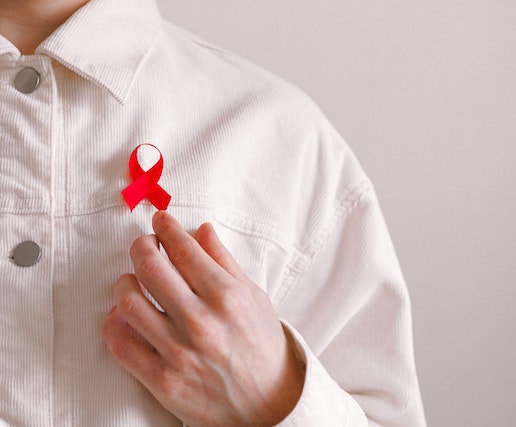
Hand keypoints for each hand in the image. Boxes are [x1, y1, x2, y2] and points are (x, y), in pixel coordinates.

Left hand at [102, 211, 304, 426]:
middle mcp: (201, 322)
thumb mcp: (254, 298)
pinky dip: (114, 323)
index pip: (183, 248)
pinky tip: (123, 314)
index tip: (160, 221)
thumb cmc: (263, 348)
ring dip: (125, 282)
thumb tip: (201, 230)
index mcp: (227, 297)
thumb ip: (225, 262)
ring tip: (134, 280)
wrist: (269, 405)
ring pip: (128, 302)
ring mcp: (178, 353)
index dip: (166, 228)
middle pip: (149, 267)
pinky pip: (121, 345)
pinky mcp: (162, 380)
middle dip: (141, 245)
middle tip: (145, 244)